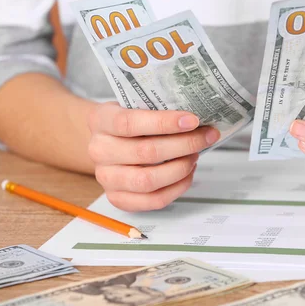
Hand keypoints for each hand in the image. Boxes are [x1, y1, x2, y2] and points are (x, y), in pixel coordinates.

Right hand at [87, 103, 219, 210]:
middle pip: (146, 152)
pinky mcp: (118, 198)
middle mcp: (99, 150)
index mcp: (101, 120)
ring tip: (195, 155)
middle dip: (184, 145)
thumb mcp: (135, 105)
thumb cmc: (129, 122)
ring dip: (181, 168)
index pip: (130, 123)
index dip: (164, 123)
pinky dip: (177, 187)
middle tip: (205, 137)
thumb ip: (159, 109)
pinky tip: (188, 173)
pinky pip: (153, 200)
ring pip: (148, 180)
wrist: (108, 141)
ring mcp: (106, 177)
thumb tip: (198, 119)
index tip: (192, 120)